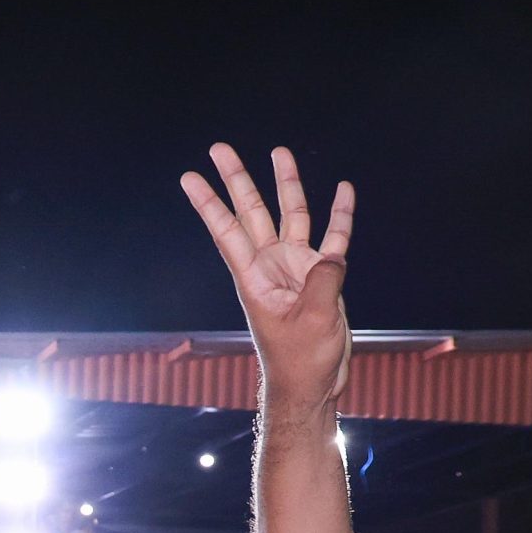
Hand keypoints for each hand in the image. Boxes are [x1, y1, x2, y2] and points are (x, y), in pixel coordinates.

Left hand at [180, 144, 355, 407]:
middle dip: (237, 180)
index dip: (208, 203)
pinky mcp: (322, 276)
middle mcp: (270, 266)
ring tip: (278, 151)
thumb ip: (322, 282)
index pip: (226, 230)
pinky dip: (339, 214)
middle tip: (219, 147)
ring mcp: (296, 268)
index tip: (188, 176)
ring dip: (286, 184)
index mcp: (254, 277)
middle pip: (251, 212)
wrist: (313, 385)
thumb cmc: (301, 360)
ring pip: (290, 215)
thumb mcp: (312, 321)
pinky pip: (333, 237)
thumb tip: (332, 255)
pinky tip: (343, 188)